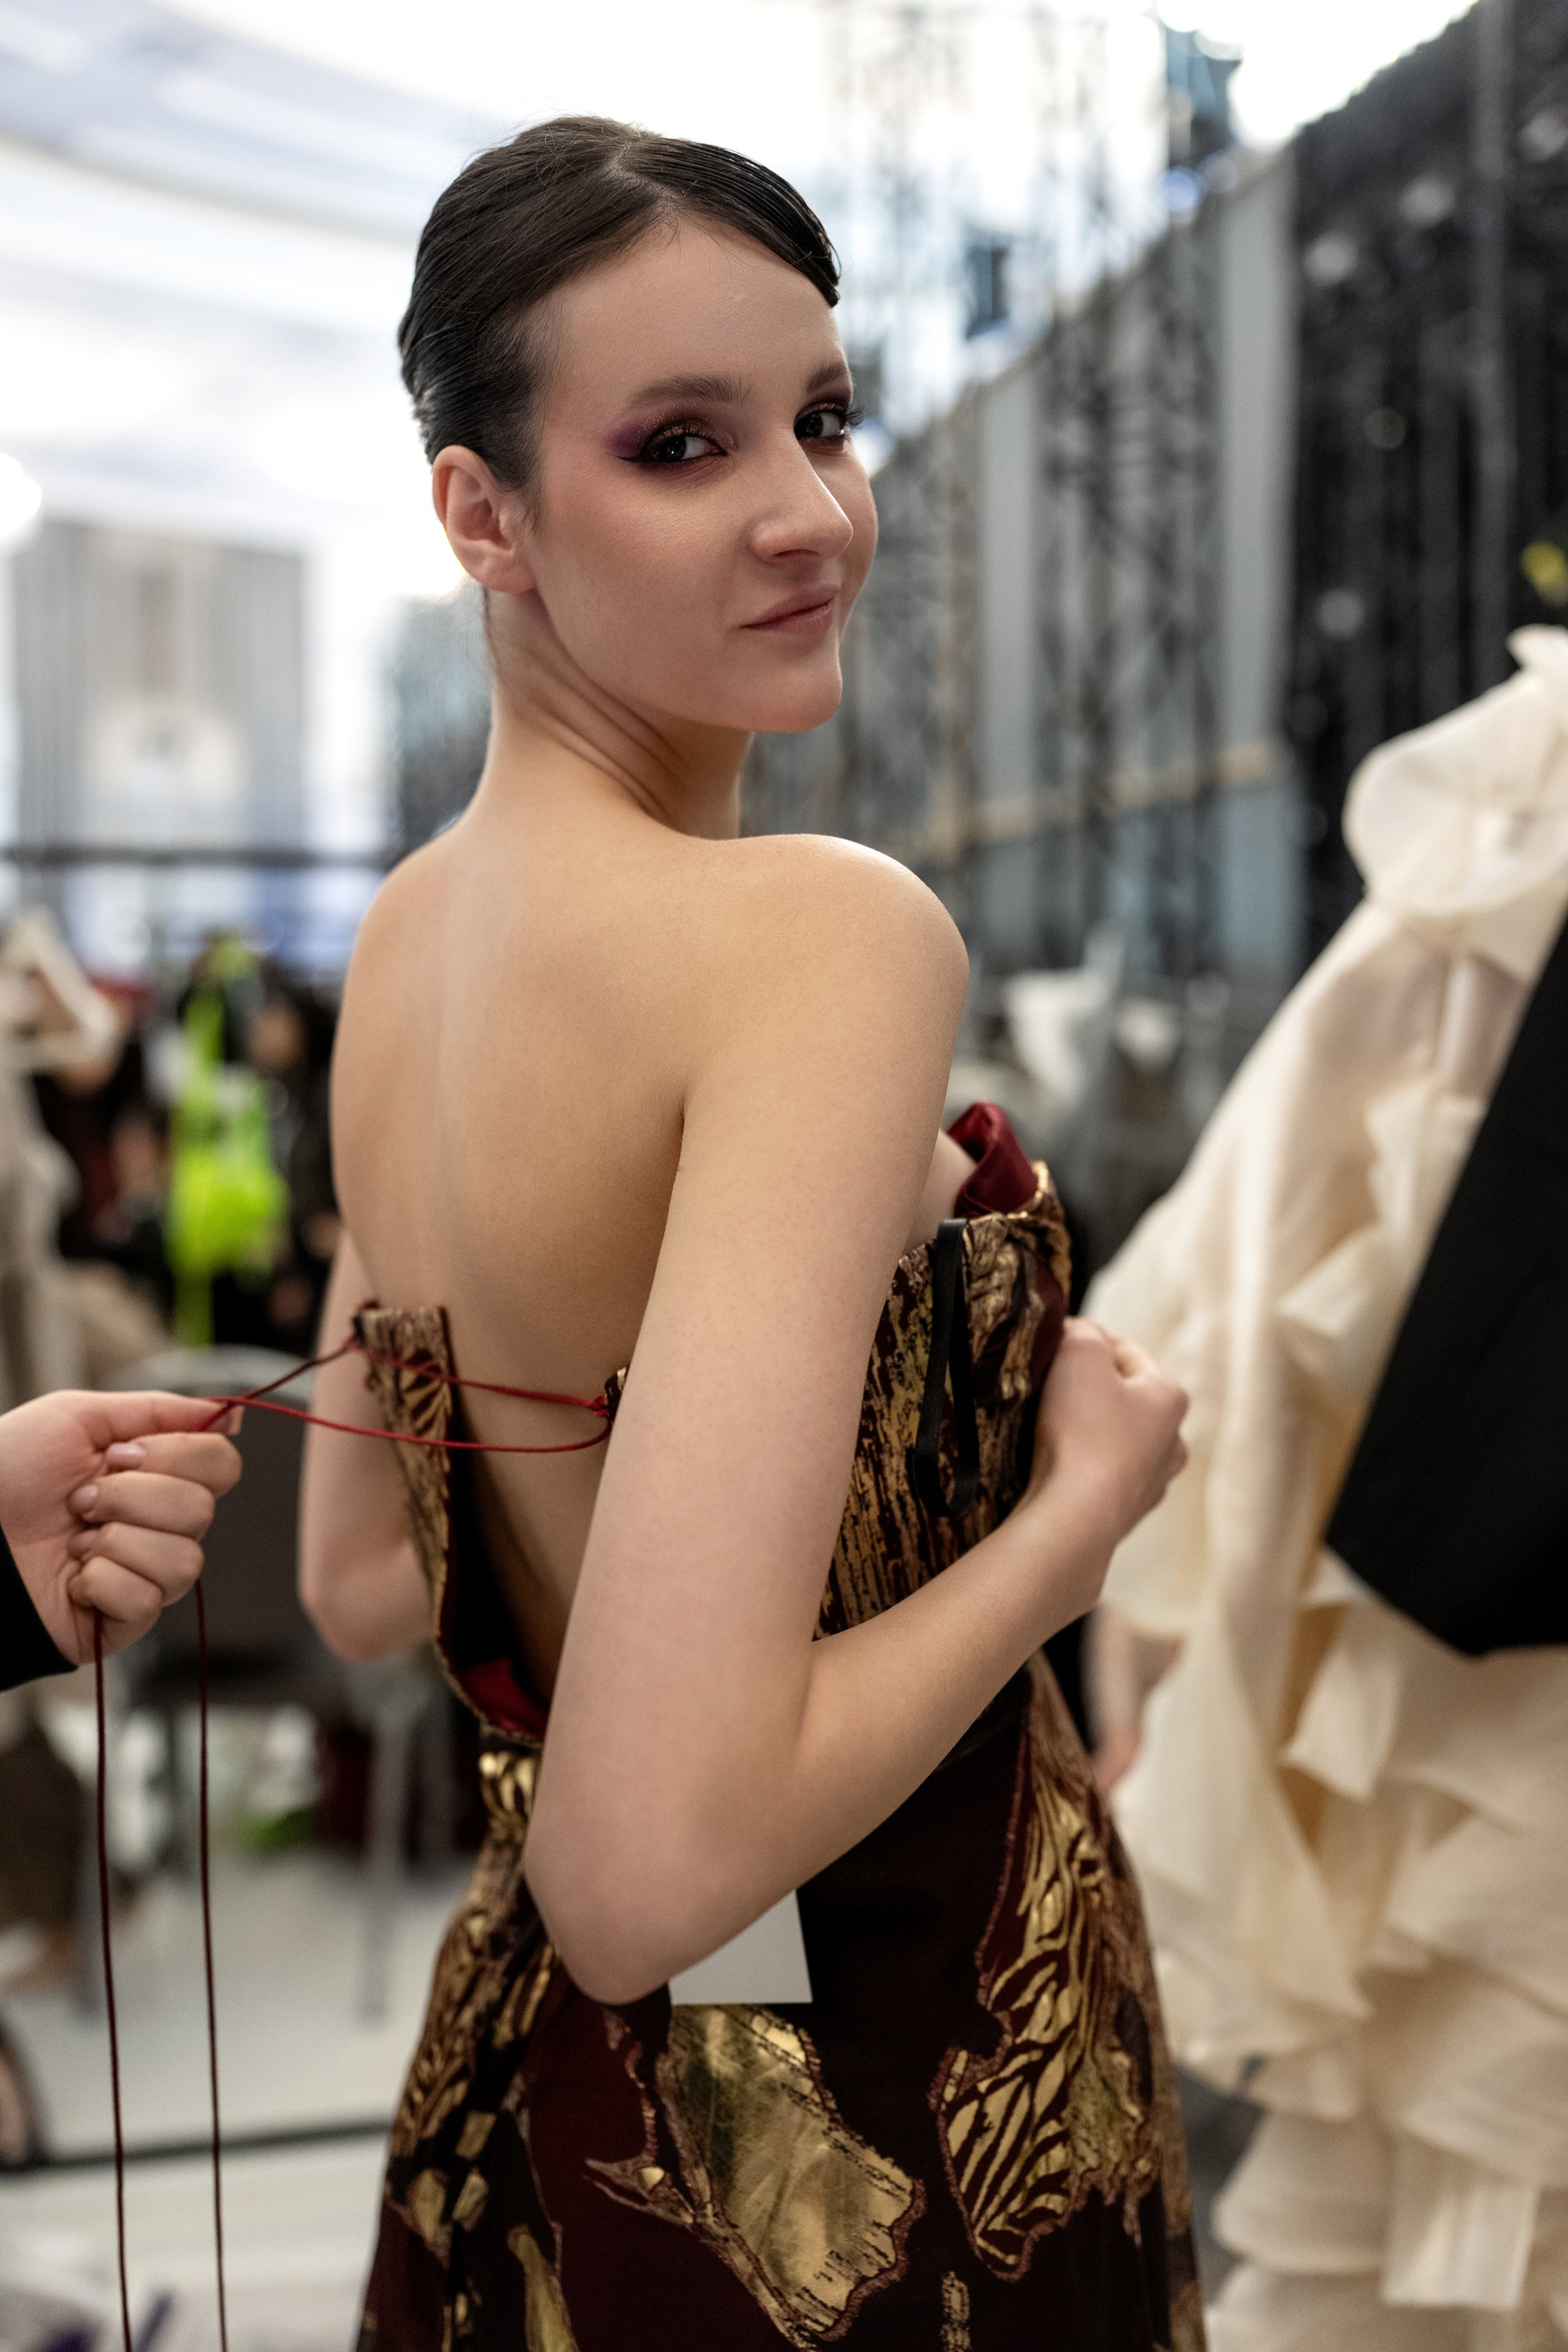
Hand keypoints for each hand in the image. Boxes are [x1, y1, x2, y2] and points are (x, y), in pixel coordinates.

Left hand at [0, 1391, 243, 1664]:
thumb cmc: (8, 1474)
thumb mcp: (78, 1418)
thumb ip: (159, 1410)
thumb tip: (230, 1414)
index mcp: (157, 1475)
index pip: (222, 1464)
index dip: (179, 1456)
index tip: (120, 1455)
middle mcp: (161, 1524)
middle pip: (203, 1510)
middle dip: (133, 1498)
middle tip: (82, 1500)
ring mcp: (147, 1574)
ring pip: (185, 1560)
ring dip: (117, 1542)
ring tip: (75, 1541)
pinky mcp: (127, 1619)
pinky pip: (147, 1599)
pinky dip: (102, 1581)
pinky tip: (73, 1577)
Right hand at [1021, 1321, 1187, 1607]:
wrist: (1075, 1517)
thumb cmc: (1082, 1432)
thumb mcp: (1079, 1355)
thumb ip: (1083, 1331)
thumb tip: (1081, 1332)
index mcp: (1171, 1396)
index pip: (1125, 1350)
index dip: (1085, 1340)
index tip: (1053, 1345)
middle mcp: (1173, 1441)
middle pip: (1123, 1397)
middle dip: (1089, 1389)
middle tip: (1049, 1387)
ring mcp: (1152, 1482)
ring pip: (1115, 1440)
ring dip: (1088, 1431)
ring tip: (1050, 1430)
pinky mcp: (1126, 1514)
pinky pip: (1102, 1477)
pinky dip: (1082, 1468)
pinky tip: (1057, 1468)